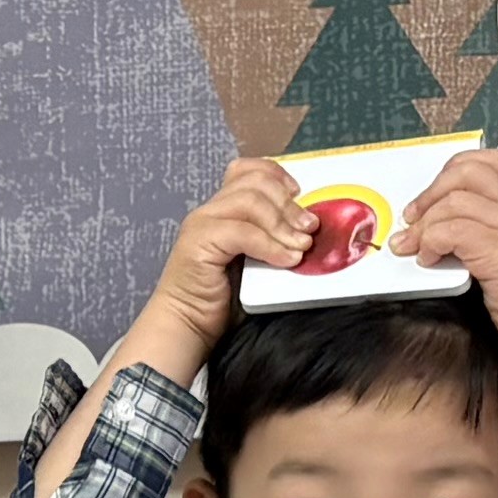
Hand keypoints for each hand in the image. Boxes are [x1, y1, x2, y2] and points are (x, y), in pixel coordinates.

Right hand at [140, 158, 311, 366]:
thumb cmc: (220, 301)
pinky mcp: (199, 243)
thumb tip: (309, 231)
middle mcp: (210, 211)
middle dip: (289, 205)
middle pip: (255, 182)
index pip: (248, 171)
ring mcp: (202, 224)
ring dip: (283, 223)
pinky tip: (287, 260)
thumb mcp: (255, 263)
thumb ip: (272, 241)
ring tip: (301, 246)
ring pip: (250, 201)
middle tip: (310, 229)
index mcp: (222, 211)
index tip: (301, 196)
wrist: (187, 326)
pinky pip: (243, 232)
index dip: (278, 176)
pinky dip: (271, 245)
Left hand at [393, 139, 497, 333]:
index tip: (431, 197)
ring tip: (415, 248)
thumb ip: (481, 227)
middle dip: (428, 194)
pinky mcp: (497, 251)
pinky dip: (430, 243)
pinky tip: (429, 259)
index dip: (449, 172)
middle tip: (412, 219)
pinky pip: (450, 231)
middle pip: (464, 173)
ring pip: (452, 202)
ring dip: (423, 225)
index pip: (485, 162)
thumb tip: (433, 222)